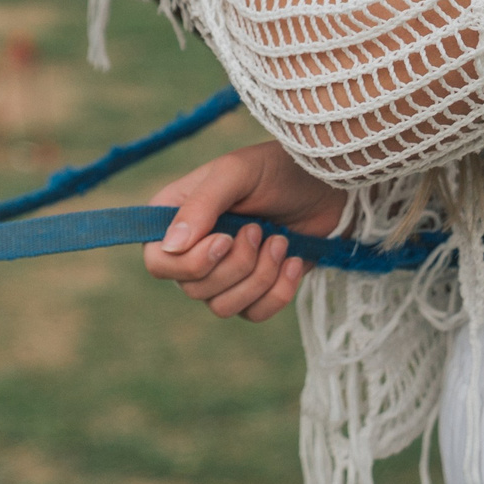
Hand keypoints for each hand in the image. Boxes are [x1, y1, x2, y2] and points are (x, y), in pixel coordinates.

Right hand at [144, 140, 344, 321]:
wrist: (325, 186)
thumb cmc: (276, 169)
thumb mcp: (236, 174)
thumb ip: (201, 205)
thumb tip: (170, 247)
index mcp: (176, 216)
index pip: (158, 262)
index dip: (189, 263)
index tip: (224, 240)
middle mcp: (193, 249)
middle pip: (193, 288)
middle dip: (236, 265)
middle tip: (260, 230)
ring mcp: (223, 273)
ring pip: (222, 306)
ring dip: (259, 277)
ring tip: (280, 242)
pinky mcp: (253, 290)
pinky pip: (253, 314)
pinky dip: (277, 292)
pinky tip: (293, 261)